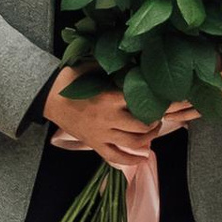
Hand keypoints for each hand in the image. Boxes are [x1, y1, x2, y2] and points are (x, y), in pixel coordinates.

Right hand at [47, 68, 172, 165]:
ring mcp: (101, 134)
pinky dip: (131, 160)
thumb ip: (115, 68)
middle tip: (161, 114)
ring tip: (153, 130)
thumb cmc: (72, 79)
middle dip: (156, 121)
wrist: (48, 97)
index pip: (142, 101)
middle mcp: (108, 118)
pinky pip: (114, 157)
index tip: (173, 98)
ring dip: (148, 138)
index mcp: (110, 98)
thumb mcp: (94, 67)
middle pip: (142, 126)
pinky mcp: (94, 144)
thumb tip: (139, 61)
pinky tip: (143, 157)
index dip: (161, 102)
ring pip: (133, 143)